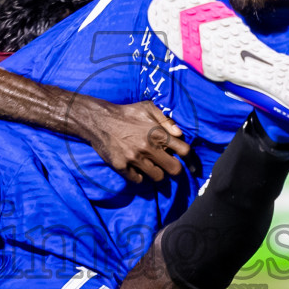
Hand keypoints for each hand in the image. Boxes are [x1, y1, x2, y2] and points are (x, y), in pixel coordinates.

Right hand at [74, 99, 192, 182]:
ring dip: (157, 172)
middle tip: (169, 165)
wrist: (98, 120)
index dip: (190, 159)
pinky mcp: (122, 167)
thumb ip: (166, 120)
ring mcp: (134, 159)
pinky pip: (138, 180)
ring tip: (151, 165)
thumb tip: (180, 134)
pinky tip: (136, 167)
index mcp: (157, 133)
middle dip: (174, 169)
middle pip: (174, 170)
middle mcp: (148, 148)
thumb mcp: (147, 108)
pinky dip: (139, 176)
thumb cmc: (126, 113)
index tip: (190, 164)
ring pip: (157, 177)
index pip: (184, 151)